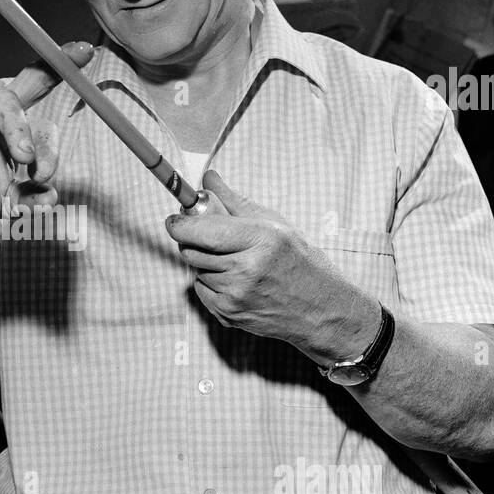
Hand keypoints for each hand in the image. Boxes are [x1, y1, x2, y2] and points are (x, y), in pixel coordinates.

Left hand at [165, 171, 376, 358]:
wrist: (319, 309)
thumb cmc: (299, 262)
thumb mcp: (274, 224)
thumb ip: (234, 201)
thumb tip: (208, 178)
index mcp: (261, 240)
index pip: (203, 230)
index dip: (181, 224)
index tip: (174, 220)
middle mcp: (247, 269)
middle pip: (192, 250)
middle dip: (194, 240)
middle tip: (210, 237)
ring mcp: (236, 296)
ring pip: (196, 270)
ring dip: (206, 262)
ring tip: (234, 262)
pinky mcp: (228, 315)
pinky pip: (201, 290)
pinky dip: (210, 283)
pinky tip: (235, 281)